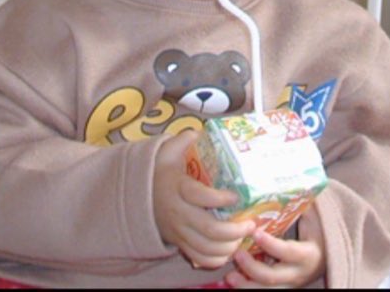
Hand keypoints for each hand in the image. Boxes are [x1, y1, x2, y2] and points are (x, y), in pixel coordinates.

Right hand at [153, 130, 254, 268]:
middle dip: (234, 230)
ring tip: (244, 236)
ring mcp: (179, 230)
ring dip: (229, 246)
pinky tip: (230, 249)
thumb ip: (182, 140)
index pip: (199, 195)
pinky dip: (217, 258)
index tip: (236, 196)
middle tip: (251, 224)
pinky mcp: (180, 242)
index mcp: (177, 188)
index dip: (219, 198)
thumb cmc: (159, 173)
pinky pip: (199, 257)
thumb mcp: (166, 152)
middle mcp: (178, 212)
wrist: (138, 197)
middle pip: (208, 228)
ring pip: (206, 247)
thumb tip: (198, 132)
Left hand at [224, 206, 325, 287]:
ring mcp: (290, 283)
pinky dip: (249, 287)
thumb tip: (288, 179)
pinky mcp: (282, 287)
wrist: (331, 254)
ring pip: (267, 290)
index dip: (271, 245)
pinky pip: (265, 291)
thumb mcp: (316, 216)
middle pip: (273, 277)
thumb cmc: (321, 230)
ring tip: (230, 277)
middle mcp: (298, 273)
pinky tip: (234, 280)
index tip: (255, 232)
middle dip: (252, 268)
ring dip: (247, 285)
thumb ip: (303, 201)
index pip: (288, 252)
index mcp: (308, 254)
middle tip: (237, 253)